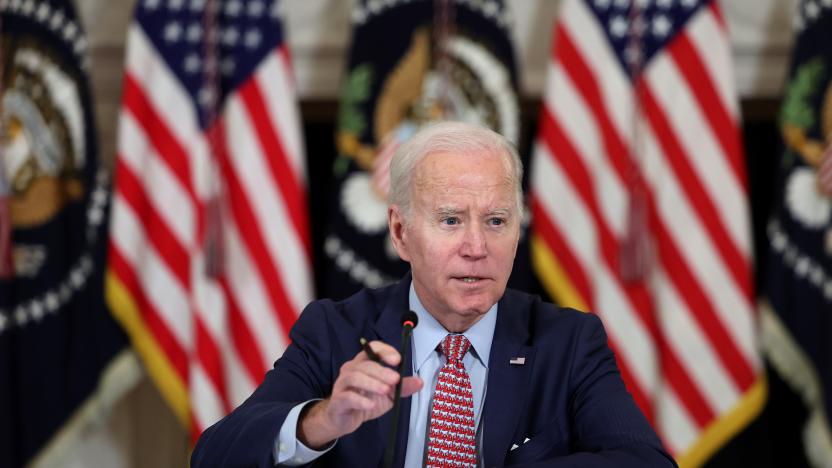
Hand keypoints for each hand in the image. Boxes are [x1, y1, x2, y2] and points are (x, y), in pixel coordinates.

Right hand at [297, 341, 422, 448]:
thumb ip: (401, 387)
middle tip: (395, 379)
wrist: (344, 420)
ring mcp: (342, 385)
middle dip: (381, 370)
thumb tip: (419, 382)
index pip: (372, 348)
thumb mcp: (387, 395)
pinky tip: (371, 405)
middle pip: (364, 363)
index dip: (384, 351)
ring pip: (354, 377)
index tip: (397, 360)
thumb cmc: (364, 402)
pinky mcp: (338, 401)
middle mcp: (351, 370)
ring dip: (372, 383)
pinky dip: (360, 400)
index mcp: (363, 364)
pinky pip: (347, 396)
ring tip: (385, 390)